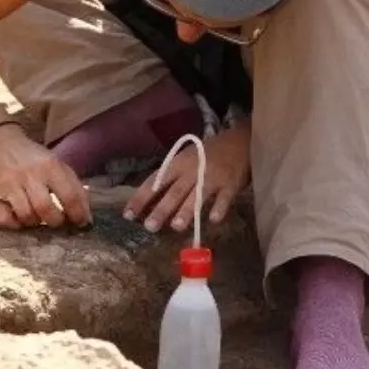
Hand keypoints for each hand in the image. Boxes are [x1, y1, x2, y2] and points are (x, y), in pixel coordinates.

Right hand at [0, 126, 90, 229]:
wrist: (0, 143)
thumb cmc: (35, 159)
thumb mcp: (58, 164)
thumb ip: (74, 187)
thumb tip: (87, 216)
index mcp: (50, 166)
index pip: (70, 195)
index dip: (78, 214)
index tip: (81, 222)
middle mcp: (30, 175)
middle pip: (45, 208)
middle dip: (55, 221)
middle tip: (57, 221)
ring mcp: (10, 185)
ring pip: (26, 216)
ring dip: (35, 223)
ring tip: (38, 217)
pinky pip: (4, 219)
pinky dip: (14, 224)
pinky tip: (19, 218)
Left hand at [124, 122, 250, 232]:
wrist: (240, 141)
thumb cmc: (208, 154)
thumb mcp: (186, 160)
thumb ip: (171, 179)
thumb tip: (151, 202)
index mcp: (177, 164)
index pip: (155, 181)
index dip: (141, 198)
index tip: (128, 215)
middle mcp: (192, 170)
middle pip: (175, 191)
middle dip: (161, 209)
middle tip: (149, 226)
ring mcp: (212, 176)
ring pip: (197, 195)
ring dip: (186, 210)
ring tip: (176, 227)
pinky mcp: (231, 183)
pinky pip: (224, 197)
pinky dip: (219, 208)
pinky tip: (213, 220)